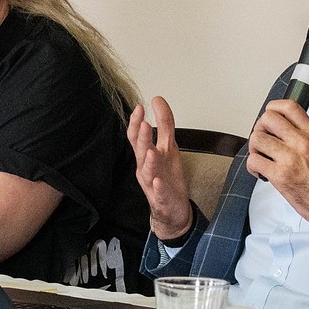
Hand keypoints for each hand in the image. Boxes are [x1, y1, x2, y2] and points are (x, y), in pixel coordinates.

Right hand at [129, 97, 193, 240]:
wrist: (172, 209)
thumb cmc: (167, 176)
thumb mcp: (169, 146)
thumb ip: (164, 124)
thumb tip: (157, 99)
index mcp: (146, 156)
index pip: (137, 138)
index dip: (137, 123)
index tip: (139, 107)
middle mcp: (145, 169)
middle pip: (140, 152)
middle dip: (142, 139)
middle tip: (145, 123)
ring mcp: (152, 185)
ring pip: (147, 173)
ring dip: (149, 162)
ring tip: (152, 151)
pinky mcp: (162, 200)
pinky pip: (158, 194)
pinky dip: (157, 188)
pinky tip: (158, 182)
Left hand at [246, 100, 308, 241]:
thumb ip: (306, 133)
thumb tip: (285, 126)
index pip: (288, 106)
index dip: (273, 108)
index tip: (269, 117)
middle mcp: (301, 142)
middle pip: (267, 119)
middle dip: (260, 128)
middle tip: (263, 139)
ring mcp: (290, 158)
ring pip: (257, 138)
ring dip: (254, 148)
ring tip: (261, 156)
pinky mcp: (280, 176)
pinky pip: (254, 160)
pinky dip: (252, 166)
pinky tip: (260, 171)